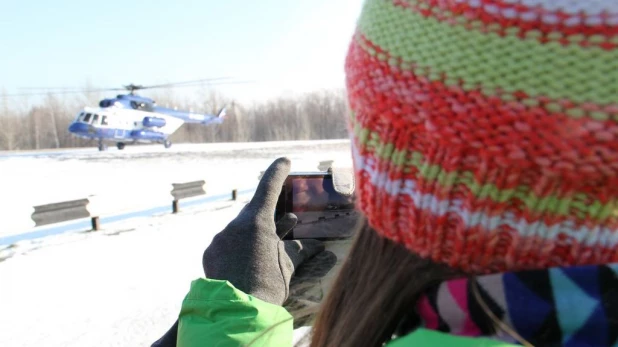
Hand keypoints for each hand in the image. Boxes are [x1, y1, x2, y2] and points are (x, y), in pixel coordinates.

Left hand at [203, 157, 324, 304]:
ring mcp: (220, 238)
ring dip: (254, 235)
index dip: (278, 172)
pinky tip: (248, 261)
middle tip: (284, 221)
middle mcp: (234, 224)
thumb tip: (320, 246)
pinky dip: (239, 248)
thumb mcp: (289, 265)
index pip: (268, 186)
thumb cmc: (269, 285)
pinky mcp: (210, 253)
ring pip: (240, 229)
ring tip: (267, 247)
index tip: (285, 161)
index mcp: (257, 221)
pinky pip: (228, 243)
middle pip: (254, 212)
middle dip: (269, 217)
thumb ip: (301, 250)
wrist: (237, 311)